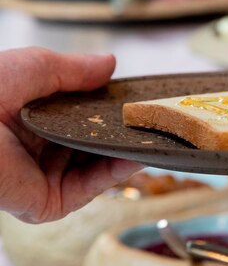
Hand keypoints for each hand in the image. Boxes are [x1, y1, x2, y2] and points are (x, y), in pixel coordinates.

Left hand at [0, 47, 141, 222]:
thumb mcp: (38, 67)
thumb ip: (77, 70)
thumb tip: (110, 65)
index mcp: (35, 117)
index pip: (82, 116)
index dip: (109, 108)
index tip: (136, 99)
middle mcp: (41, 147)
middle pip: (93, 143)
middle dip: (122, 132)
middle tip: (153, 119)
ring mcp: (44, 175)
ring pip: (96, 167)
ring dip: (126, 152)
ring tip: (154, 136)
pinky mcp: (46, 201)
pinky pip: (88, 187)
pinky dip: (115, 172)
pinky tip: (135, 155)